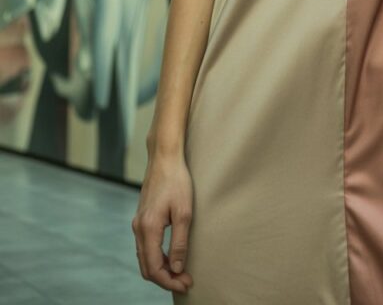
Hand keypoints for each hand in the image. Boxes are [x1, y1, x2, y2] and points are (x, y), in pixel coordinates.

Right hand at [131, 154, 194, 294]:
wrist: (164, 158)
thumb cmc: (177, 181)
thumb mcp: (184, 212)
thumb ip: (179, 243)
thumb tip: (177, 268)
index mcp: (148, 228)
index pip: (154, 268)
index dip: (170, 281)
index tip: (186, 283)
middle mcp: (138, 228)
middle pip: (147, 267)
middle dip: (165, 279)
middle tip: (186, 281)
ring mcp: (138, 223)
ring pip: (145, 258)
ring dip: (162, 269)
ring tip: (181, 272)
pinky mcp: (142, 218)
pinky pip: (145, 247)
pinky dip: (157, 258)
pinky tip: (171, 257)